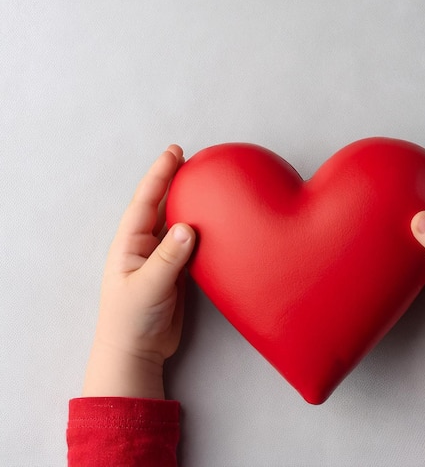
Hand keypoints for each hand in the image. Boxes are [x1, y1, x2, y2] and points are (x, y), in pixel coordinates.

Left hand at [83, 145, 195, 398]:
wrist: (137, 351)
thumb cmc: (131, 319)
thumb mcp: (148, 286)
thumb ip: (168, 257)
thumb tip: (188, 227)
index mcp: (130, 243)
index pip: (146, 201)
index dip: (160, 174)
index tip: (175, 152)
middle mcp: (145, 245)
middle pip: (162, 205)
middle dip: (176, 181)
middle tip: (195, 160)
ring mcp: (162, 258)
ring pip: (177, 222)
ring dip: (190, 203)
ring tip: (207, 184)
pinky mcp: (177, 272)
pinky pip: (191, 244)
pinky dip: (202, 229)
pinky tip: (214, 222)